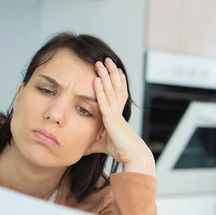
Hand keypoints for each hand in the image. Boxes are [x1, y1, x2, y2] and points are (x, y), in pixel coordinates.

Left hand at [86, 58, 154, 174]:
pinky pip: (104, 101)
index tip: (114, 70)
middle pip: (114, 86)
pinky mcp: (111, 118)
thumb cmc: (121, 151)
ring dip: (105, 75)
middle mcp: (118, 110)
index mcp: (118, 114)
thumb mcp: (103, 145)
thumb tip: (83, 149)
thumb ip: (93, 145)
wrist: (133, 155)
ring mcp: (115, 113)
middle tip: (106, 58)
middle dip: (110, 72)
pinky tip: (96, 79)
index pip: (117, 93)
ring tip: (100, 62)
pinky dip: (99, 90)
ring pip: (110, 89)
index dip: (116, 80)